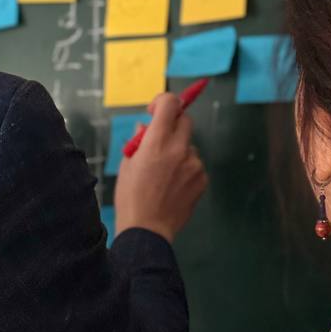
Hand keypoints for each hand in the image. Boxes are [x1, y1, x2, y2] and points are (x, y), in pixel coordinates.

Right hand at [114, 93, 207, 243]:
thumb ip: (139, 141)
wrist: (147, 230)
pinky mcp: (202, 179)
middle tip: (161, 139)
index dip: (163, 101)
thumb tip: (145, 127)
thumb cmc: (131, 197)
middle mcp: (179, 149)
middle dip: (173, 124)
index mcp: (156, 143)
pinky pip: (195, 164)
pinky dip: (186, 168)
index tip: (154, 111)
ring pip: (190, 145)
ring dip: (179, 150)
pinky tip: (173, 185)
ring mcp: (194, 164)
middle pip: (185, 120)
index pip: (170, 104)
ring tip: (164, 174)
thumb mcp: (128, 165)